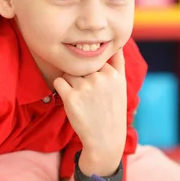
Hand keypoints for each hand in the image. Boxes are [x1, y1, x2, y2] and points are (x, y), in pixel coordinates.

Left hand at [53, 49, 126, 166]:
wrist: (105, 138)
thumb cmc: (112, 109)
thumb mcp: (121, 85)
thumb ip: (118, 62)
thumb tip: (117, 42)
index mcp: (113, 74)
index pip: (93, 60)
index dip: (91, 71)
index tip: (97, 87)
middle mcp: (100, 78)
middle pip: (80, 65)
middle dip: (81, 76)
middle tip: (90, 95)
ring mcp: (85, 87)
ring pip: (68, 72)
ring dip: (70, 83)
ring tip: (82, 99)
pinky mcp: (71, 97)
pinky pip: (58, 82)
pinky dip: (61, 89)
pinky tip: (71, 100)